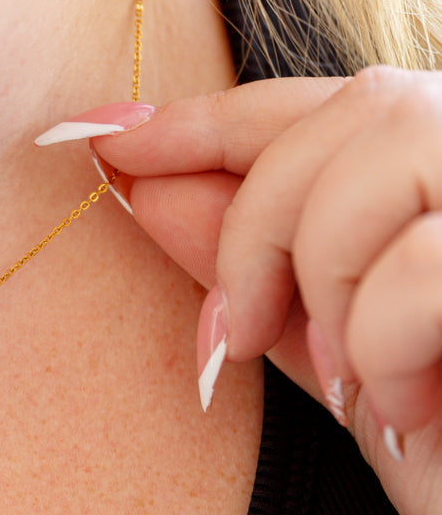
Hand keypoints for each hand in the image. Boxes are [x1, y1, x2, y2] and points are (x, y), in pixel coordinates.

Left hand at [41, 69, 441, 514]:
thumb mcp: (337, 356)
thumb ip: (257, 269)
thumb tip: (143, 186)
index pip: (327, 104)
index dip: (209, 118)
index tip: (104, 140)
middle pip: (351, 111)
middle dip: (257, 224)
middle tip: (228, 338)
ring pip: (385, 156)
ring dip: (325, 280)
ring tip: (352, 385)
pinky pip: (423, 261)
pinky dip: (382, 341)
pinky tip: (405, 410)